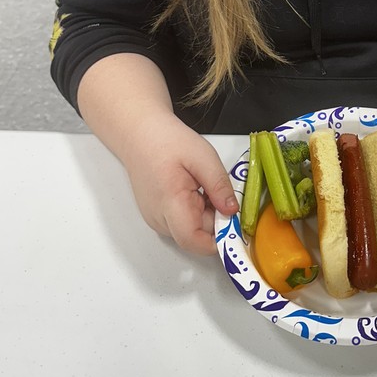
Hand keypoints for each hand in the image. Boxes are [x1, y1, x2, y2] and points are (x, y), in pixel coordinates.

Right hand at [123, 124, 238, 254]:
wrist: (140, 135)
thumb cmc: (168, 141)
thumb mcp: (204, 157)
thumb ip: (219, 186)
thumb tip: (233, 211)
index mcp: (170, 203)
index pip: (193, 241)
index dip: (218, 240)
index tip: (235, 224)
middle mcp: (159, 219)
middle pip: (196, 236)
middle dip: (216, 221)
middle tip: (222, 193)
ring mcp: (156, 219)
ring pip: (190, 230)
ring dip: (206, 216)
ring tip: (204, 187)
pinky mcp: (157, 216)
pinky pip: (182, 223)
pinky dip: (196, 212)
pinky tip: (195, 190)